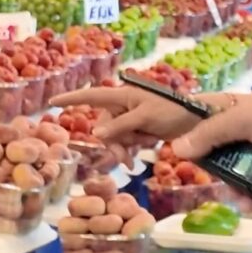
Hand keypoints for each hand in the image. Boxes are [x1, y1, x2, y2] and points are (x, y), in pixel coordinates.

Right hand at [47, 86, 220, 145]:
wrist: (199, 120)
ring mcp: (132, 119)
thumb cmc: (173, 110)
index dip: (73, 98)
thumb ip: (120, 125)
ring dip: (121, 148)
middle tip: (124, 158)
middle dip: (110, 142)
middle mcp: (124, 106)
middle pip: (103, 126)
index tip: (53, 101)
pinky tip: (136, 157)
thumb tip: (97, 135)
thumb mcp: (145, 117)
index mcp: (123, 95)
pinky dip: (128, 150)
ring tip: (134, 156)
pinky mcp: (140, 131)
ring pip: (113, 137)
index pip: (93, 95)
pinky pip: (125, 142)